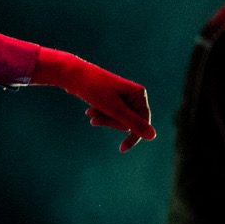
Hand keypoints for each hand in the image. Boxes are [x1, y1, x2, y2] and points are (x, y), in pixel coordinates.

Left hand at [33, 47, 154, 152]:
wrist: (71, 73)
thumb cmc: (93, 89)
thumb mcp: (113, 109)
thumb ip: (133, 122)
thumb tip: (153, 136)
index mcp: (139, 94)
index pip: (142, 123)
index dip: (133, 137)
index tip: (121, 149)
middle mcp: (133, 94)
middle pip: (129, 121)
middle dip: (111, 122)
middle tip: (92, 119)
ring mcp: (123, 95)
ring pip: (118, 118)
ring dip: (104, 118)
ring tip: (89, 114)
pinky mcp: (112, 97)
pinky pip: (111, 113)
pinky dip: (101, 114)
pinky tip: (89, 112)